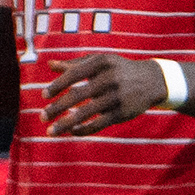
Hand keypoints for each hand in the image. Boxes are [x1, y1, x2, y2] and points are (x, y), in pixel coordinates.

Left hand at [41, 54, 168, 134]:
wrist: (152, 80)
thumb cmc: (118, 69)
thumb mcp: (99, 62)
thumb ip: (74, 64)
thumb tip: (50, 65)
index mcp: (100, 63)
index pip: (74, 74)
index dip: (57, 85)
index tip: (43, 96)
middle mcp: (109, 79)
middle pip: (77, 95)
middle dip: (57, 107)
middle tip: (42, 117)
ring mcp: (116, 97)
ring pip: (86, 113)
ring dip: (66, 123)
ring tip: (51, 131)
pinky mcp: (123, 113)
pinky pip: (99, 124)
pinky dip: (84, 130)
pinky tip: (72, 132)